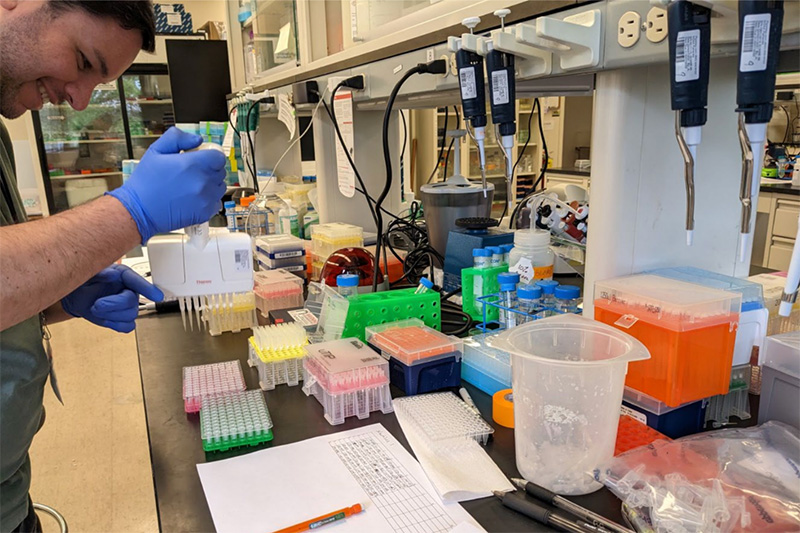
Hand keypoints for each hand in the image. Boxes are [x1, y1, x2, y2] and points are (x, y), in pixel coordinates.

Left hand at [62, 264, 163, 332]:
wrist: (78, 295)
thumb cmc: (85, 281)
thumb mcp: (89, 273)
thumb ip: (101, 273)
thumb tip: (112, 274)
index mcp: (124, 276)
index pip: (138, 282)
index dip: (148, 289)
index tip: (157, 296)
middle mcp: (129, 291)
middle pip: (132, 302)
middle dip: (113, 305)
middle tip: (97, 304)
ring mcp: (127, 306)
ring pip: (130, 316)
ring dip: (110, 315)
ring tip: (97, 309)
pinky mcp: (123, 319)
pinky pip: (127, 326)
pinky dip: (114, 324)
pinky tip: (105, 318)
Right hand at [107, 127, 226, 243]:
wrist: (139, 210)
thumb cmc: (146, 182)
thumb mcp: (156, 150)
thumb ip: (177, 138)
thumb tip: (197, 139)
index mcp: (193, 164)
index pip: (218, 157)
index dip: (211, 156)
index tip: (202, 159)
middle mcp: (203, 181)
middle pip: (220, 171)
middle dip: (210, 170)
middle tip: (192, 173)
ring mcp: (206, 198)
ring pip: (220, 187)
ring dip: (211, 185)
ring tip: (192, 186)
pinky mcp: (205, 213)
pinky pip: (216, 202)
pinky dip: (209, 200)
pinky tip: (194, 199)